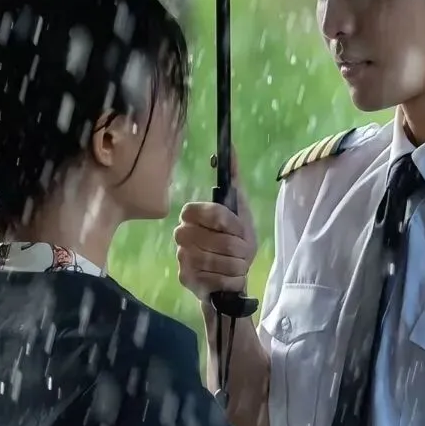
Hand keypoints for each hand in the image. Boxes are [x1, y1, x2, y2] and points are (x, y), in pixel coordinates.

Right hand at [175, 152, 257, 302]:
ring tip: (238, 264)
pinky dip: (229, 278)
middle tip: (242, 250)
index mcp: (193, 214)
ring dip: (235, 263)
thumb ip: (234, 179)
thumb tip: (231, 147)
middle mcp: (182, 233)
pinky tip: (229, 276)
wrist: (233, 277)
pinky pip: (212, 278)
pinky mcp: (185, 278)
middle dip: (236, 247)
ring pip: (213, 259)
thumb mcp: (240, 208)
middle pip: (212, 238)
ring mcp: (181, 256)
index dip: (224, 222)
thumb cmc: (237, 241)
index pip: (201, 212)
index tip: (237, 229)